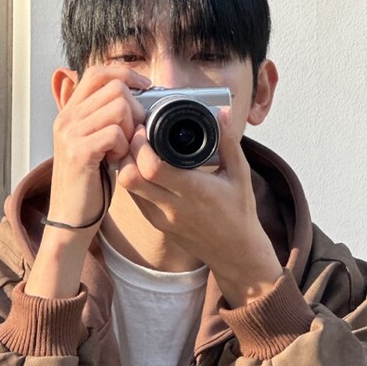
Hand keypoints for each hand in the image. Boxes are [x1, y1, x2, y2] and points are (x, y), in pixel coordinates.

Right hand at [24, 66, 148, 300]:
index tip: (144, 88)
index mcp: (70, 112)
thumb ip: (104, 119)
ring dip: (131, 130)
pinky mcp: (79, 152)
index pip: (98, 72)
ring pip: (119, 108)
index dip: (125, 74)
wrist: (70, 217)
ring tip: (122, 150)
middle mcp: (67, 118)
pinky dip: (124, 147)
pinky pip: (115, 133)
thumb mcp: (93, 143)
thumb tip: (134, 97)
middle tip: (132, 136)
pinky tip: (117, 161)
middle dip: (134, 110)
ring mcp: (70, 133)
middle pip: (115, 88)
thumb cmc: (88, 182)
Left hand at [116, 108, 283, 306]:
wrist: (235, 252)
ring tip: (137, 148)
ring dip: (127, 166)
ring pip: (128, 189)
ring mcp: (161, 218)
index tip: (143, 128)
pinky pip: (135, 198)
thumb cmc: (239, 212)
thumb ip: (228, 142)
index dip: (140, 146)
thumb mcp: (240, 174)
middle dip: (127, 152)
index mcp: (193, 192)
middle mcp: (172, 207)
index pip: (151, 169)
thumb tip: (223, 113)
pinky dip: (133, 180)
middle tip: (135, 135)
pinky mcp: (157, 223)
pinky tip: (142, 166)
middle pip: (130, 178)